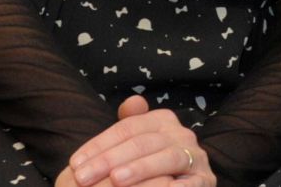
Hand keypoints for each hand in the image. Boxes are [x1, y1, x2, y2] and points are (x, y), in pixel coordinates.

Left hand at [66, 96, 213, 186]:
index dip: (99, 145)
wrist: (178, 186)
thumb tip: (131, 103)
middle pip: (143, 142)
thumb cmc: (150, 168)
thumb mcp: (137, 145)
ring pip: (167, 158)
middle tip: (83, 177)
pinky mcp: (205, 181)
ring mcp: (196, 158)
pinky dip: (174, 186)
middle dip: (111, 160)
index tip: (75, 164)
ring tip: (115, 180)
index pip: (128, 128)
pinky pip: (190, 183)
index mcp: (163, 121)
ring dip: (141, 169)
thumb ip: (129, 125)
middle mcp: (183, 135)